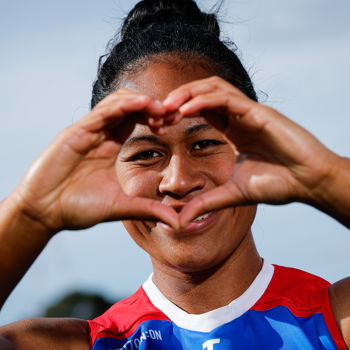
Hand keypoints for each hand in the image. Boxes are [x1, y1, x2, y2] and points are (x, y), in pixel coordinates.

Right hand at [11, 89, 178, 233]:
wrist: (46, 213)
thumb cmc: (78, 209)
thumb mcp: (122, 207)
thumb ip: (149, 209)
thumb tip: (178, 222)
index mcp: (112, 148)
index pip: (137, 121)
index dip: (156, 117)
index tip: (174, 122)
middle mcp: (101, 136)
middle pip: (130, 107)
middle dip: (152, 106)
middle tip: (172, 113)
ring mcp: (88, 132)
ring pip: (117, 103)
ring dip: (140, 101)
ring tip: (161, 108)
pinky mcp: (76, 133)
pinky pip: (102, 111)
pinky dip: (122, 105)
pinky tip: (141, 104)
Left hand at [163, 76, 337, 226]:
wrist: (309, 183)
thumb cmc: (278, 184)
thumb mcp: (233, 194)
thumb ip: (206, 203)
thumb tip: (180, 220)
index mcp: (234, 129)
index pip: (201, 110)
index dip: (178, 113)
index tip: (159, 124)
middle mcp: (239, 117)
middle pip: (203, 92)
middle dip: (178, 98)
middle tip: (157, 113)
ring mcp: (249, 112)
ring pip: (213, 88)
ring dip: (188, 93)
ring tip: (168, 106)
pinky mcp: (259, 113)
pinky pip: (227, 99)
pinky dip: (205, 101)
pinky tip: (186, 111)